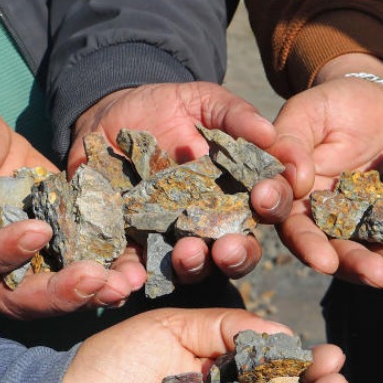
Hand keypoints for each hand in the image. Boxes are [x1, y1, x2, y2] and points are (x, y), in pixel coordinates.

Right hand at [0, 90, 137, 317]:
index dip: (2, 251)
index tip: (36, 231)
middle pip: (19, 295)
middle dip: (58, 294)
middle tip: (96, 280)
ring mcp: (26, 252)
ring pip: (56, 290)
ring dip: (93, 292)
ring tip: (127, 283)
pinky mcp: (58, 235)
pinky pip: (83, 261)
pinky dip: (111, 267)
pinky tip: (139, 264)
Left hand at [71, 83, 294, 282]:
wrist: (109, 116)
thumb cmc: (167, 108)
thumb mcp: (204, 102)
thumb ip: (236, 115)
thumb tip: (270, 135)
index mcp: (240, 193)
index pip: (269, 206)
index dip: (274, 203)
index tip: (265, 195)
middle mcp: (214, 225)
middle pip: (238, 252)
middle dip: (238, 254)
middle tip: (228, 248)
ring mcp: (175, 240)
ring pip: (194, 268)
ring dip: (193, 267)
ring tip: (184, 254)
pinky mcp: (134, 247)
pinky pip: (136, 272)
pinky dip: (133, 280)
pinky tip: (130, 279)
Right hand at [271, 54, 382, 287]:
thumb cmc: (336, 106)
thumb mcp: (309, 112)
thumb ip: (292, 142)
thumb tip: (294, 179)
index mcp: (301, 205)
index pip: (298, 230)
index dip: (308, 246)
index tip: (323, 260)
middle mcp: (334, 226)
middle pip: (342, 254)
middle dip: (360, 267)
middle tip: (379, 276)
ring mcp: (372, 229)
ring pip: (379, 255)